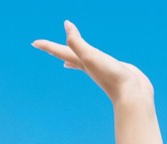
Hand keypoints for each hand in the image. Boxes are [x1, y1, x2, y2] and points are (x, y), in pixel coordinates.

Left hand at [33, 21, 152, 104]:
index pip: (60, 51)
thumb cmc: (111, 76)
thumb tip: (66, 25)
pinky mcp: (112, 71)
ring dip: (72, 60)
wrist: (132, 95)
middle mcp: (89, 67)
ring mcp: (100, 70)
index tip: (34, 43)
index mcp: (82, 63)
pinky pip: (98, 64)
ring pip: (81, 63)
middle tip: (46, 48)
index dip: (47, 46)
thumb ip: (77, 42)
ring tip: (65, 61)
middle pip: (68, 57)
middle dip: (57, 52)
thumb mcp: (90, 56)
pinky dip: (92, 62)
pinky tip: (96, 63)